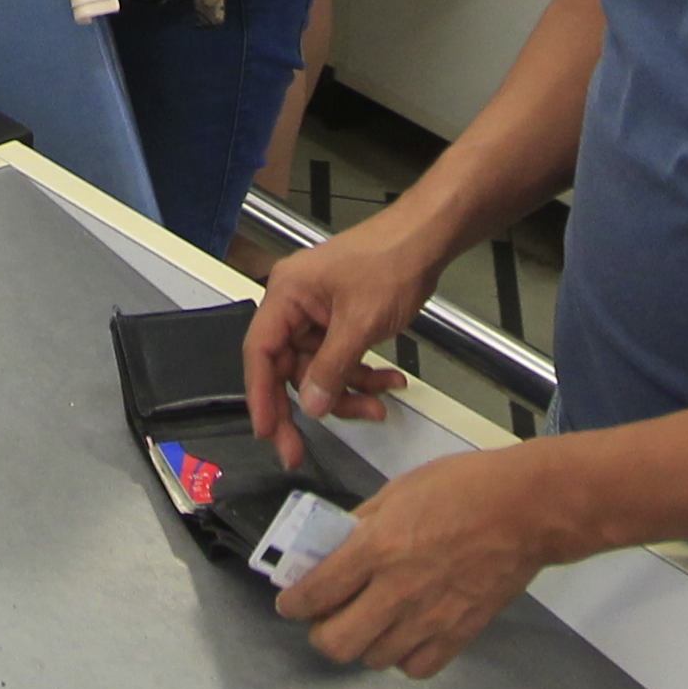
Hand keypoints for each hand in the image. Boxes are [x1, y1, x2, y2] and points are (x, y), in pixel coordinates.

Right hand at [243, 214, 443, 469]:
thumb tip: (310, 407)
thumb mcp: (360, 322)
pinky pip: (341, 360)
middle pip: (289, 368)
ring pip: (320, 370)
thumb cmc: (391, 261)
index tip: (268, 432)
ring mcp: (318, 314)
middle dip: (312, 403)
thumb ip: (332, 369)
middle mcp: (295, 305)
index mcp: (287, 295)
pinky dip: (363, 375)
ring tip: (379, 405)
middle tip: (301, 449)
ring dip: (348, 392)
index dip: (260, 396)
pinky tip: (390, 381)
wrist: (427, 239)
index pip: (261, 352)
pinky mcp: (340, 321)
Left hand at [276, 448, 556, 677]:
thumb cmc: (464, 486)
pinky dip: (403, 657)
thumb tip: (335, 544)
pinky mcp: (458, 635)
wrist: (526, 509)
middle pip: (337, 643)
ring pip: (374, 659)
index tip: (290, 603)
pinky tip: (405, 634)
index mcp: (377, 548)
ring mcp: (429, 619)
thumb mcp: (400, 489)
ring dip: (363, 643)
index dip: (292, 604)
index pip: (315, 593)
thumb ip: (363, 522)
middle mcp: (397, 591)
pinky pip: (415, 668)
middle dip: (322, 633)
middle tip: (327, 617)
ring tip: (369, 622)